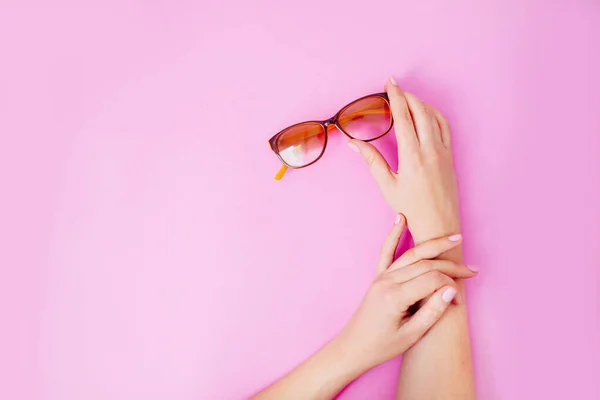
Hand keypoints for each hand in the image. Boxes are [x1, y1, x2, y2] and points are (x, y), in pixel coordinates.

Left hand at [332, 215, 477, 374]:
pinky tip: (400, 219)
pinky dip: (393, 235)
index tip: (460, 301)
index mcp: (395, 297)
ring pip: (411, 255)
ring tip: (455, 238)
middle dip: (451, 265)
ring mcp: (381, 277)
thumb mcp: (410, 336)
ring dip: (434, 245)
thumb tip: (451, 290)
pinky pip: (386, 252)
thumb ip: (431, 312)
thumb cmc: (381, 346)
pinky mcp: (378, 278)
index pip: (431, 280)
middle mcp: (387, 281)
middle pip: (425, 265)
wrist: (352, 348)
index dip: (451, 286)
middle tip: (473, 269)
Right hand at [348, 77, 459, 243]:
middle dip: (407, 95)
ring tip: (408, 98)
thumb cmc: (410, 208)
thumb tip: (353, 143)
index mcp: (412, 156)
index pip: (403, 117)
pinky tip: (426, 113)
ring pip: (434, 116)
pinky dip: (434, 115)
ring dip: (420, 103)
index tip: (390, 83)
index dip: (396, 97)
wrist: (438, 224)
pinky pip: (445, 127)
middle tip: (395, 88)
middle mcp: (430, 150)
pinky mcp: (450, 156)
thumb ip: (371, 160)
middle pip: (420, 111)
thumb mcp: (386, 185)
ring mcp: (443, 152)